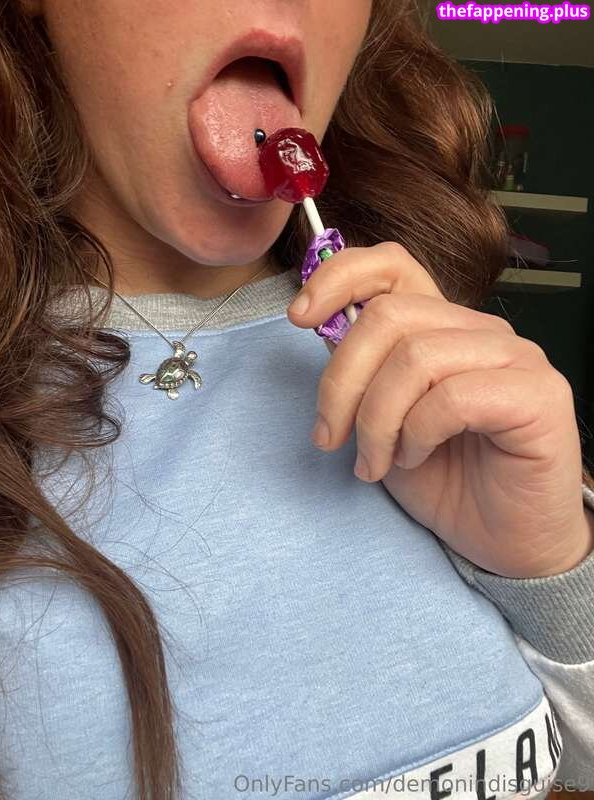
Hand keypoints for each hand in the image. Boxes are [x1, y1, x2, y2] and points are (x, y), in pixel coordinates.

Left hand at [287, 241, 593, 578]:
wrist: (504, 544)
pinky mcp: (539, 395)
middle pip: (388, 316)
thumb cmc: (445, 482)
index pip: (393, 266)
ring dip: (377, 420)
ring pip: (415, 357)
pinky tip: (416, 459)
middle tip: (329, 438)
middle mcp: (482, 331)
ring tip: (376, 462)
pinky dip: (417, 434)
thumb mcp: (381, 421)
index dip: (340, 276)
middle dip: (341, 382)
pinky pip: (452, 397)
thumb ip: (361, 371)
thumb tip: (318, 325)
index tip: (298, 315)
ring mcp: (516, 358)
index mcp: (443, 328)